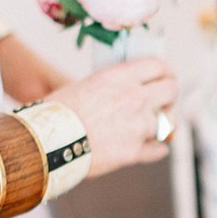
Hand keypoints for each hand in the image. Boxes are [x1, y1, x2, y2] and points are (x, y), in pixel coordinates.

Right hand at [49, 56, 177, 178]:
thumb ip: (112, 85)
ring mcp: (137, 126)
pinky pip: (159, 149)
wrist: (45, 143)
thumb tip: (128, 87)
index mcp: (120, 77)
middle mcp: (133, 99)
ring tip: (155, 127)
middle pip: (172, 90)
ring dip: (164, 124)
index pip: (158, 65)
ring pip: (169, 122)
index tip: (165, 76)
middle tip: (163, 102)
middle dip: (170, 96)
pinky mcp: (133, 152)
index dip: (165, 70)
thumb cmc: (56, 112)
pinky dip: (157, 149)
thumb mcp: (85, 85)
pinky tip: (153, 147)